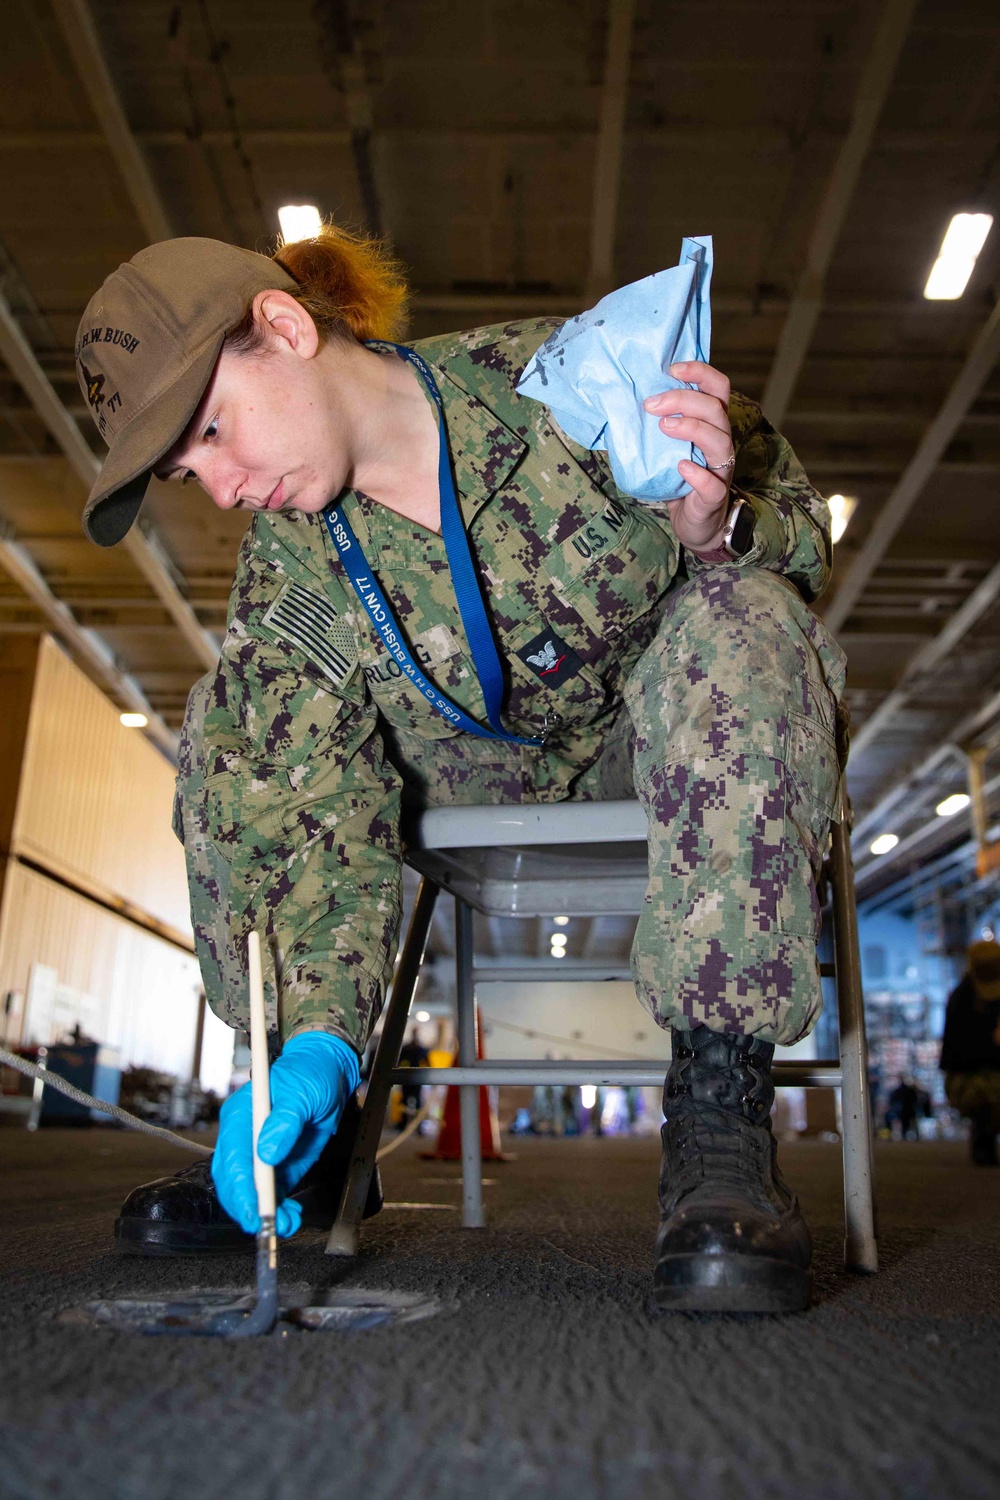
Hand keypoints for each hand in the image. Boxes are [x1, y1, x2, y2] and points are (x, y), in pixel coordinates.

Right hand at [212, 1030, 359, 1236]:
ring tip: (286, 1224)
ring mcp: (259, 1154)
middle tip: (269, 1226)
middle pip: (233, 1182)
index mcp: (241, 1117)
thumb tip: (267, 1151)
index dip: (241, 1189)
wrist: (328, 1072)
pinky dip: (278, 1208)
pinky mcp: (277, 1166)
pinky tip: (290, 1216)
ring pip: (250, 1193)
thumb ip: (286, 1120)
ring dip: (265, 1213)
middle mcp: (243, 1138)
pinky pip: (271, 1193)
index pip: (233, 1160)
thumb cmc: (310, 1074)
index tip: (254, 1210)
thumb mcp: (301, 1091)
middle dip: (249, 1207)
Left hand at [643, 360, 733, 550]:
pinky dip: (698, 473)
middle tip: (652, 405)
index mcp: (710, 425)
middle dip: (683, 399)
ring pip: (719, 441)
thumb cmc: (679, 481)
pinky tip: (681, 466)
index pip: (717, 388)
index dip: (700, 372)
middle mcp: (720, 442)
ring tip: (663, 427)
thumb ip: (649, 429)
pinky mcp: (714, 497)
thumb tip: (611, 410)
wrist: (696, 525)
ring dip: (691, 428)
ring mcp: (721, 470)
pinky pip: (712, 483)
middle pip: (716, 409)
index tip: (672, 367)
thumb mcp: (663, 449)